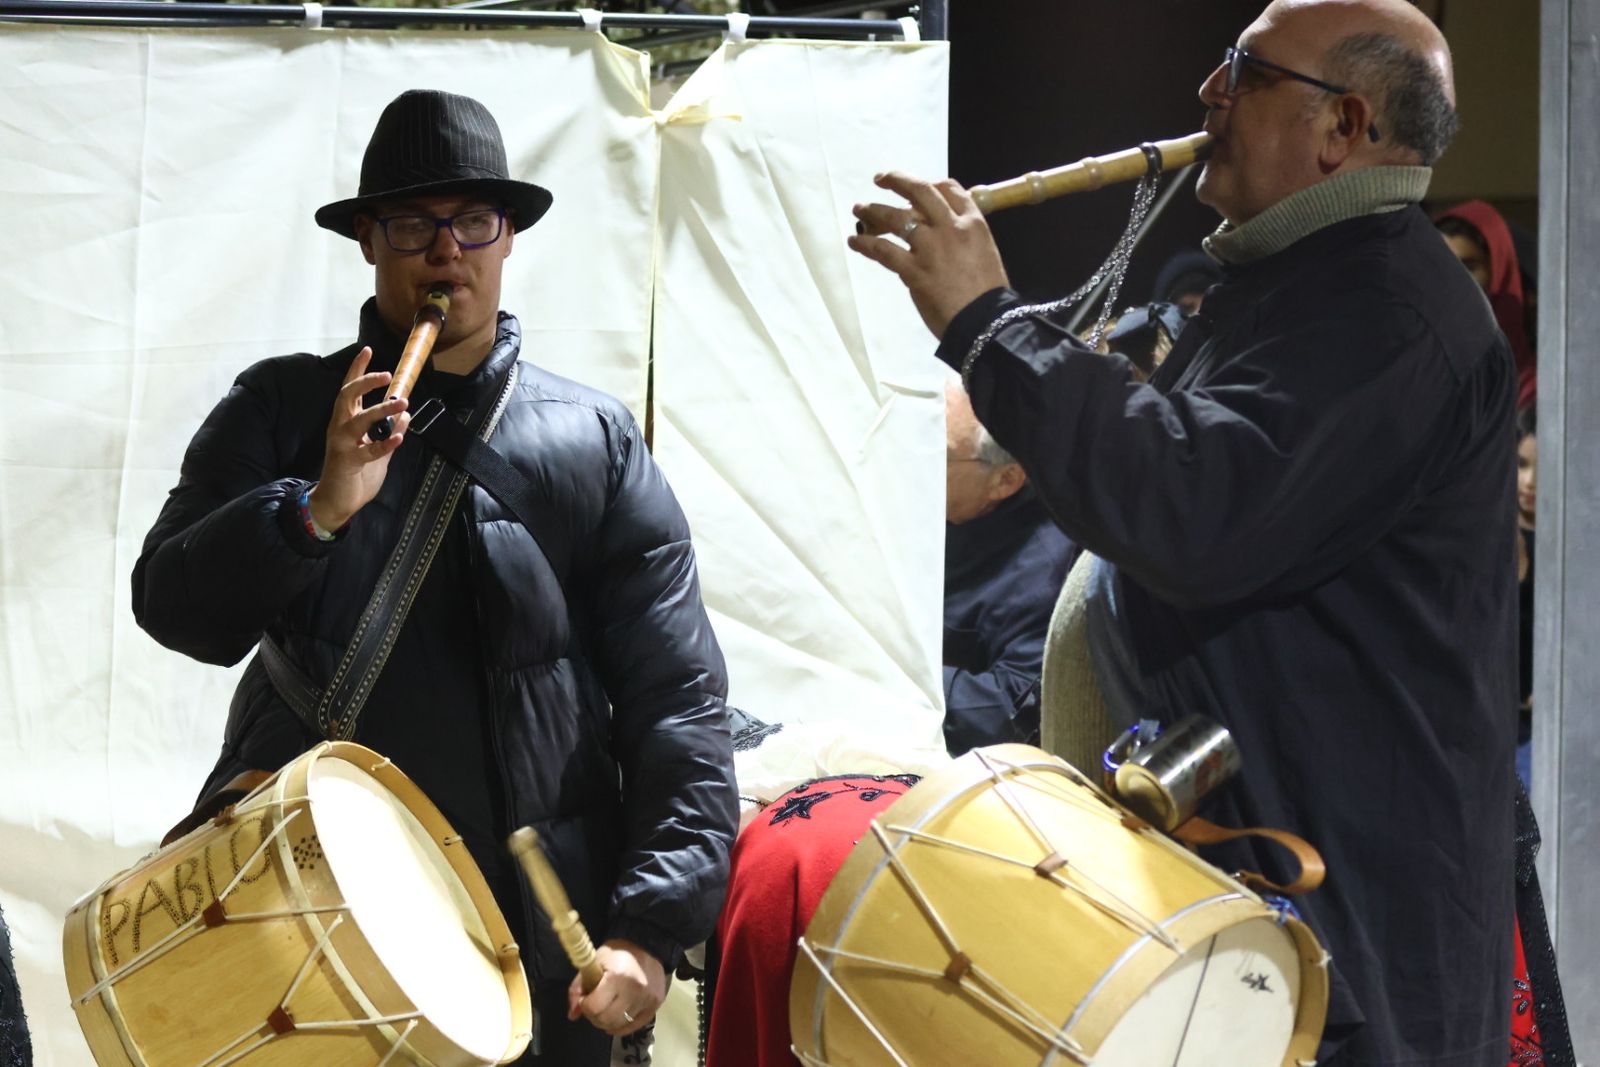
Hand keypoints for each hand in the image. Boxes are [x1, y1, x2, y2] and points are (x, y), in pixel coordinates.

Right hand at [307, 347, 409, 531]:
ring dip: (381, 410)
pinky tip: (400, 437)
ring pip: (358, 419)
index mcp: (346, 422)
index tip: (368, 350)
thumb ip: (390, 431)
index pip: (350, 390)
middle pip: (347, 396)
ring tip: (403, 403)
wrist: (338, 502)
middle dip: (365, 382)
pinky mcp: (347, 461)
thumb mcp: (379, 450)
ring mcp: (342, 444)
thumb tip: (405, 413)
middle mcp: (340, 428)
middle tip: (386, 374)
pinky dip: (385, 444)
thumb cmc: (355, 475)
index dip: (357, 369)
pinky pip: (368, 450)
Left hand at [566, 939, 666, 1037]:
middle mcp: (634, 990)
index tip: (586, 997)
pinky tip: (616, 1018)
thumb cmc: (618, 952)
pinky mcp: (655, 1005)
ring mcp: (647, 999)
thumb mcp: (593, 962)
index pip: (594, 1006)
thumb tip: (572, 1014)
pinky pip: (634, 1026)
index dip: (585, 1004)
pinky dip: (622, 1026)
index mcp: (617, 977)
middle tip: (595, 1004)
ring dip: (607, 1021)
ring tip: (607, 1008)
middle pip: (606, 1019)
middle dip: (594, 1015)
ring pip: (619, 1025)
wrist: (648, 946)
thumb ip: (578, 987)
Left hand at [847, 171, 1010, 338]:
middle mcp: (950, 228)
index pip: (950, 189)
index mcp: (973, 223)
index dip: (930, 185)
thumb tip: (936, 236)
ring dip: (873, 210)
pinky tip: (854, 242)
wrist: (985, 322)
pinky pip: (883, 250)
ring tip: (858, 208)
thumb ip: (961, 239)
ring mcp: (930, 247)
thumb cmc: (987, 295)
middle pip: (920, 192)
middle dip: (897, 180)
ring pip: (895, 218)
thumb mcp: (984, 254)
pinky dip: (865, 244)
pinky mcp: (913, 270)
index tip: (915, 190)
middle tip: (880, 178)